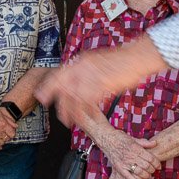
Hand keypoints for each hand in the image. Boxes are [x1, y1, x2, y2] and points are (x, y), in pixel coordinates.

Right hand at [0, 105, 16, 152]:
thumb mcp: (1, 114)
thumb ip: (9, 121)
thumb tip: (15, 126)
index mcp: (4, 124)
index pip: (12, 134)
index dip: (12, 134)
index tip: (10, 134)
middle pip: (6, 139)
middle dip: (6, 138)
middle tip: (4, 136)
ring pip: (0, 143)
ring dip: (1, 142)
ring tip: (0, 141)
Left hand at [36, 38, 166, 127]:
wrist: (137, 57)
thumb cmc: (123, 62)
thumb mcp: (100, 63)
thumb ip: (88, 72)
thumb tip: (81, 83)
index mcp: (82, 61)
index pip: (60, 73)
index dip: (49, 85)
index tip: (41, 95)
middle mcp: (83, 67)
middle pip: (61, 84)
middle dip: (51, 96)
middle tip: (45, 105)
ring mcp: (91, 75)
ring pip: (72, 96)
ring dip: (68, 111)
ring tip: (66, 121)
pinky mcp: (100, 84)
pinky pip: (87, 102)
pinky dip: (83, 112)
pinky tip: (82, 118)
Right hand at [98, 129, 159, 178]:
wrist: (107, 139)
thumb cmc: (121, 138)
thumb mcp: (134, 139)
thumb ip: (145, 143)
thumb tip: (155, 143)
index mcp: (136, 148)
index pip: (150, 158)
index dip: (157, 163)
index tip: (159, 166)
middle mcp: (131, 156)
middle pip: (146, 166)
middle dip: (152, 170)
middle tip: (153, 170)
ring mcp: (125, 162)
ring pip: (139, 172)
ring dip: (145, 175)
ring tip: (147, 175)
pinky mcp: (119, 167)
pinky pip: (128, 177)